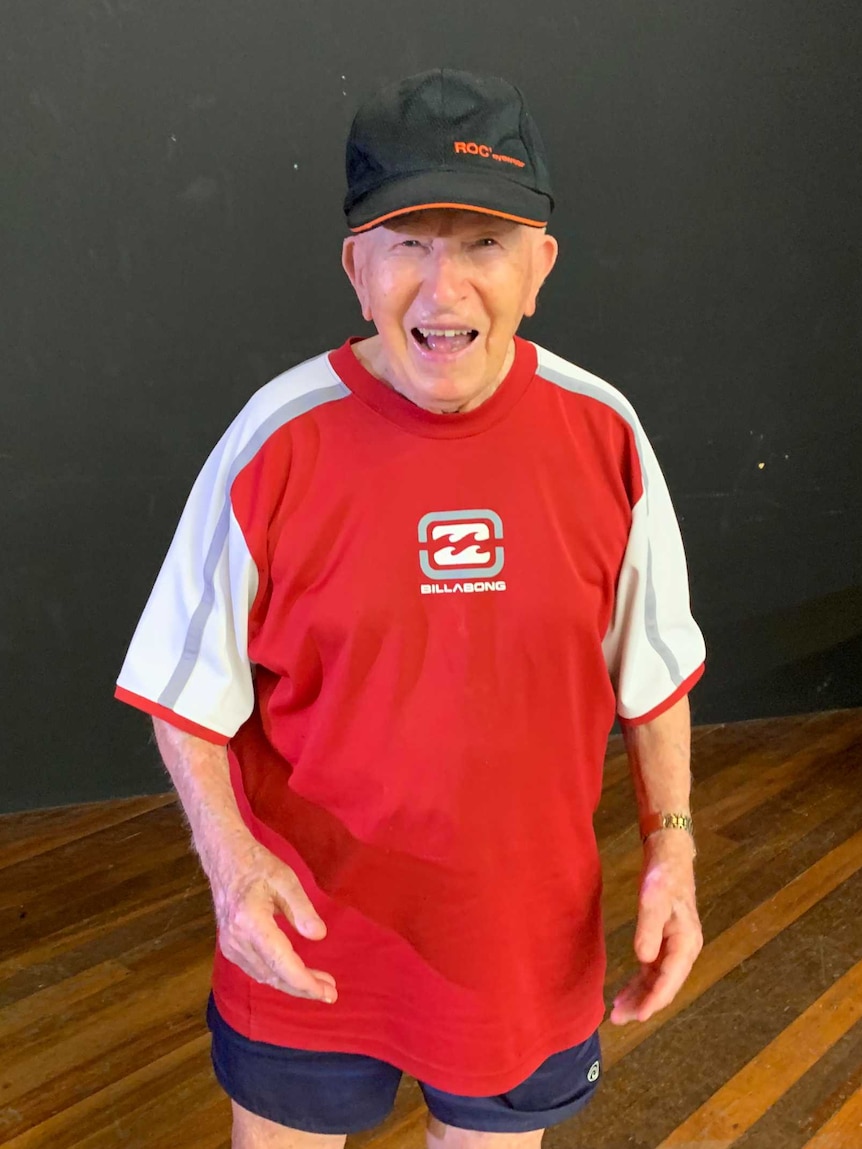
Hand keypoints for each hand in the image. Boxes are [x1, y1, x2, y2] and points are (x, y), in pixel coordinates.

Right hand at [209, 832, 336, 1003]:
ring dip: (292, 984)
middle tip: (331, 993)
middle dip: (303, 988)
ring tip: (321, 984)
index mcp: (250, 922)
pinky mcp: (230, 948)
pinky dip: (278, 977)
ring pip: (265, 977)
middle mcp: (237, 940)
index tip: (327, 992)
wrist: (225, 860)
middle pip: (273, 975)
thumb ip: (302, 909)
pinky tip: (296, 975)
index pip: (280, 962)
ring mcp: (230, 946)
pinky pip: (257, 970)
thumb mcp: (286, 879)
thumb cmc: (258, 866)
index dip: (304, 982)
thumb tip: (319, 936)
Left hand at [610, 831, 701, 1023]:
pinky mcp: (664, 942)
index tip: (636, 1016)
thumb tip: (643, 960)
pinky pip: (652, 970)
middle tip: (617, 1019)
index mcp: (686, 944)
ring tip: (616, 1012)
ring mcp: (674, 948)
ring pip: (657, 981)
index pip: (669, 980)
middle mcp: (684, 950)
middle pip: (663, 986)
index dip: (653, 1000)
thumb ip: (648, 929)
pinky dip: (639, 982)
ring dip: (639, 996)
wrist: (669, 858)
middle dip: (642, 1005)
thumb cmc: (663, 876)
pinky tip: (625, 991)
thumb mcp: (653, 900)